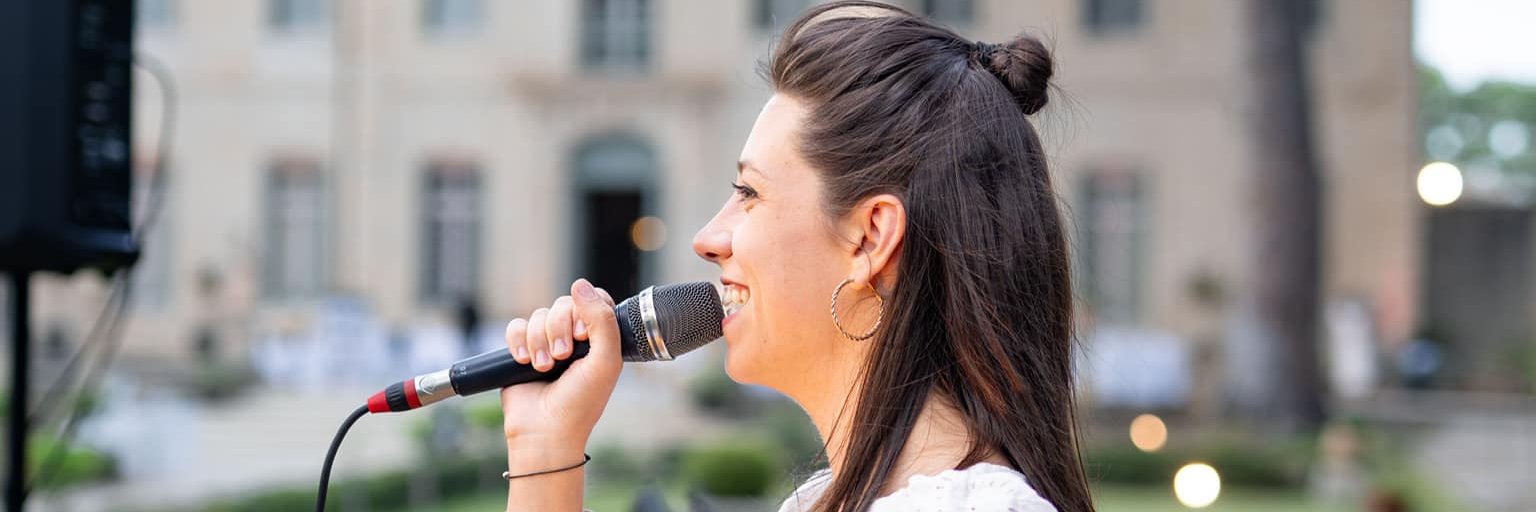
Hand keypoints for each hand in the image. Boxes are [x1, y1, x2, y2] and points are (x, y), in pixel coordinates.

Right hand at [499, 279, 621, 451]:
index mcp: (599, 339)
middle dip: (560, 329)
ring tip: (545, 367)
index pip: (595, 300)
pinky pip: (515, 326)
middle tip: (564, 356)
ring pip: (539, 315)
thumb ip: (602, 320)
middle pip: (564, 304)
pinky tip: (524, 361)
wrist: (545, 431)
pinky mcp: (521, 350)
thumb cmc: (581, 402)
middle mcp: (574, 338)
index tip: (584, 334)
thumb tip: (580, 284)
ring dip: (540, 341)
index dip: (587, 309)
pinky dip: (518, 341)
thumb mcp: (605, 361)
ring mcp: (547, 343)